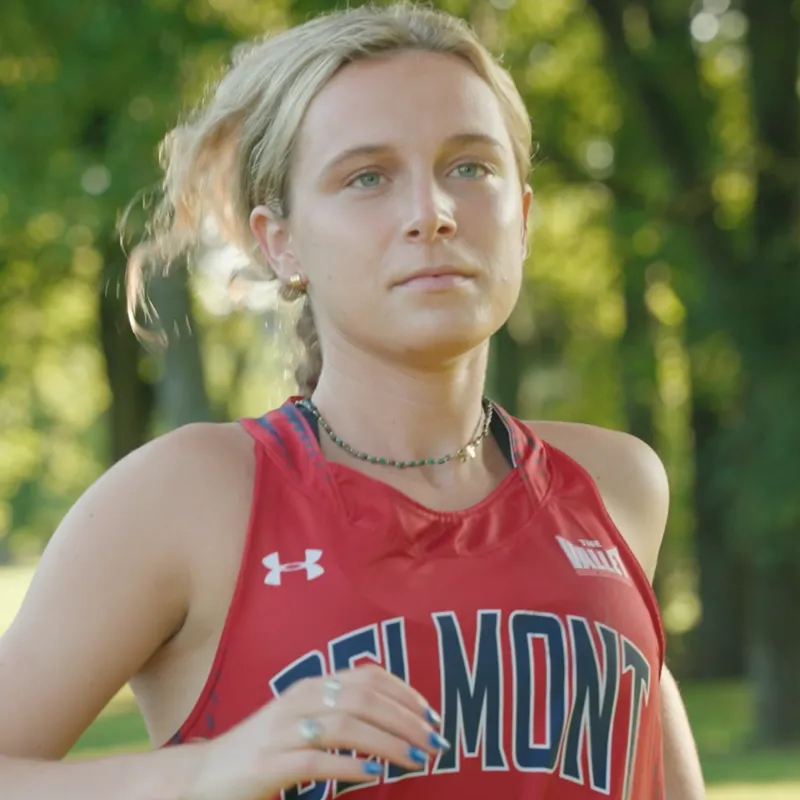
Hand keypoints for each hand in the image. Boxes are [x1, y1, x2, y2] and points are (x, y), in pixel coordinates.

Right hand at [190, 664, 448, 799]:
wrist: (203, 777)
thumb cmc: (264, 750)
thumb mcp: (303, 721)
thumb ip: (339, 713)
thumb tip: (393, 721)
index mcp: (311, 686)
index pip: (367, 677)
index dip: (404, 692)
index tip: (431, 714)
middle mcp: (298, 700)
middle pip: (362, 699)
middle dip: (405, 719)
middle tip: (435, 742)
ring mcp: (282, 731)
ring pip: (345, 726)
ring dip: (387, 742)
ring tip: (417, 759)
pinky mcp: (269, 764)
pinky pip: (315, 760)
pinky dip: (349, 764)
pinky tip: (373, 773)